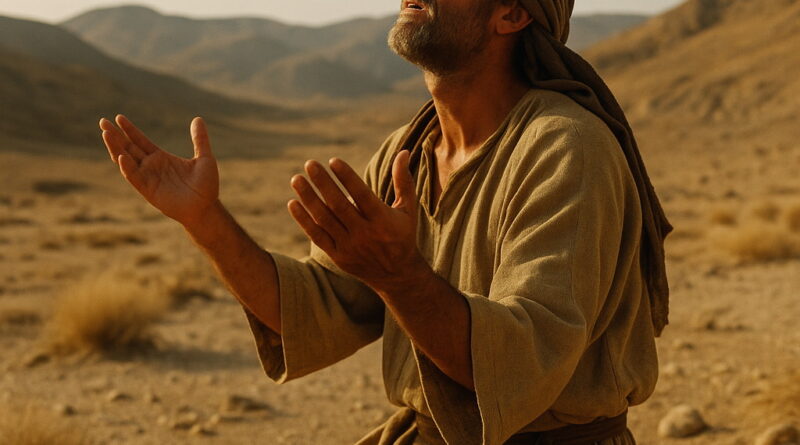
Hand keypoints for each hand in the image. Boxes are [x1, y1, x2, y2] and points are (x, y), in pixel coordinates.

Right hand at [99, 115, 219, 226]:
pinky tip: (121, 157)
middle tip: (102, 121)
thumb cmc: (206, 186)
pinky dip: (127, 168)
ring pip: (126, 160)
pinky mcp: (148, 190)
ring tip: (106, 134)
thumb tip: (198, 118)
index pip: (140, 141)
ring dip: (116, 148)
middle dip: (115, 135)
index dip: (129, 130)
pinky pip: (134, 177)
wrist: (206, 208)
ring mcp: (148, 178)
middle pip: (128, 148)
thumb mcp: (205, 158)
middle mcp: (151, 167)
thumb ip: (200, 139)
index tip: (119, 117)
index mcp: (161, 158)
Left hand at [287, 152, 427, 291]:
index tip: (333, 161)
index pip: (362, 195)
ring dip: (308, 198)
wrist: (396, 275)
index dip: (347, 177)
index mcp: (382, 219)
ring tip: (297, 179)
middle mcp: (365, 233)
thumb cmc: (402, 235)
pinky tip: (293, 203)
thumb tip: (403, 151)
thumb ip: (404, 181)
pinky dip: (304, 220)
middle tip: (310, 164)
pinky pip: (317, 236)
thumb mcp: (408, 210)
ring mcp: (349, 246)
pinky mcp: (338, 256)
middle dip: (323, 183)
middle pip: (339, 205)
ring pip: (324, 219)